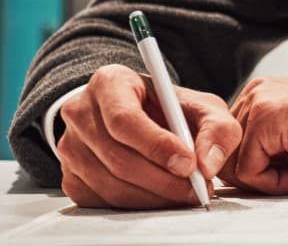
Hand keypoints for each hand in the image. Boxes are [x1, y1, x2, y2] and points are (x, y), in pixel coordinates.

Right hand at [57, 63, 241, 209]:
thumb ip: (217, 127)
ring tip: (185, 194)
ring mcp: (70, 147)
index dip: (157, 145)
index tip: (189, 163)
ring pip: (111, 184)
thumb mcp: (202, 106)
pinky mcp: (71, 177)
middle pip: (118, 157)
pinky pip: (102, 201)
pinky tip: (161, 197)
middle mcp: (81, 112)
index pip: (124, 119)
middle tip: (197, 188)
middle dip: (163, 180)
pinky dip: (137, 205)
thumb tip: (207, 163)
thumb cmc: (170, 109)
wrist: (141, 117)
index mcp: (109, 83)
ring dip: (154, 197)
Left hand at [222, 77, 287, 194]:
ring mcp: (260, 102)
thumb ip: (261, 157)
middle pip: (225, 157)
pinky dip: (275, 183)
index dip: (255, 173)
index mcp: (262, 98)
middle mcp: (256, 94)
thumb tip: (231, 180)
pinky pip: (248, 170)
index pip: (229, 147)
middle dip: (258, 178)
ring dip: (267, 181)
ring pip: (232, 165)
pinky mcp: (267, 117)